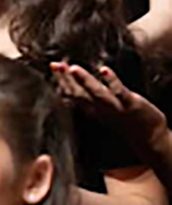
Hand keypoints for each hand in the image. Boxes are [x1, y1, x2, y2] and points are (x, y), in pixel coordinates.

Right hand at [50, 62, 167, 147]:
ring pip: (97, 93)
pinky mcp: (131, 104)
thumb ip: (91, 101)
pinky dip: (111, 81)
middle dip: (66, 79)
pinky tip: (104, 70)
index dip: (62, 81)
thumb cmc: (127, 123)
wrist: (150, 139)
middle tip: (55, 65)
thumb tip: (75, 91)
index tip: (54, 67)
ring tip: (73, 68)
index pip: (73, 94)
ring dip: (84, 81)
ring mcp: (115, 107)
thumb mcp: (105, 112)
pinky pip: (119, 92)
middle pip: (80, 93)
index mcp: (93, 110)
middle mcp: (100, 109)